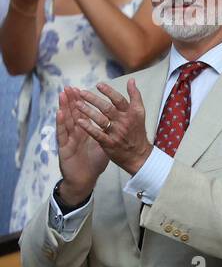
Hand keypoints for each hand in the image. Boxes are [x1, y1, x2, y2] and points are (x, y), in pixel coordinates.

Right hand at [55, 86, 108, 203]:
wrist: (85, 180)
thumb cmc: (93, 163)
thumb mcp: (104, 145)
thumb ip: (108, 133)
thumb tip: (118, 123)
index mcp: (85, 132)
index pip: (83, 114)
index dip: (82, 102)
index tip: (81, 89)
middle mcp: (76, 134)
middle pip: (73, 114)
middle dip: (71, 100)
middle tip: (69, 87)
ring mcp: (69, 140)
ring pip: (66, 121)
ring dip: (64, 107)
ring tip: (62, 94)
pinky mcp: (64, 148)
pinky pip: (62, 134)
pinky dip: (60, 123)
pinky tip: (59, 113)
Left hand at [73, 80, 152, 175]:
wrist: (139, 155)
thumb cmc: (137, 132)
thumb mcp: (140, 113)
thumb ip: (135, 96)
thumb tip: (131, 80)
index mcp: (132, 113)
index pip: (119, 100)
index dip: (109, 91)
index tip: (98, 85)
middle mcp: (124, 122)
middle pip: (107, 108)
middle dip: (94, 99)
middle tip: (81, 93)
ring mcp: (117, 133)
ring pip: (101, 120)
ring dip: (88, 111)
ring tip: (76, 104)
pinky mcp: (110, 143)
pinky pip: (97, 134)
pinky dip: (88, 127)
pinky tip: (79, 121)